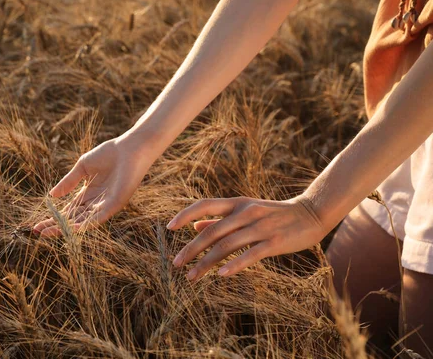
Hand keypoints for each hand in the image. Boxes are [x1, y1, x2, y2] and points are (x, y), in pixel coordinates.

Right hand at [34, 136, 154, 236]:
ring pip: (83, 221)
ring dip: (66, 228)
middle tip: (39, 233)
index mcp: (88, 193)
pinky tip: (73, 228)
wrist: (129, 148)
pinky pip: (99, 217)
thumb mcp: (83, 167)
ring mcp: (105, 204)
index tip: (37, 225)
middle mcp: (96, 202)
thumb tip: (51, 196)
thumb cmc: (109, 154)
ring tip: (50, 233)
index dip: (53, 217)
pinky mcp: (115, 203)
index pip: (68, 210)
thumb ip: (68, 182)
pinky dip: (86, 224)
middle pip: (73, 218)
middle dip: (56, 226)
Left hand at [167, 195, 327, 280]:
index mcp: (236, 204)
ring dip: (205, 263)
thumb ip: (220, 219)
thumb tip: (194, 226)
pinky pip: (250, 255)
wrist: (312, 213)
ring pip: (226, 246)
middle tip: (176, 264)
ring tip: (191, 277)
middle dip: (191, 249)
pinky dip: (234, 265)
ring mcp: (260, 227)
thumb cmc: (274, 214)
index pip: (204, 205)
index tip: (169, 228)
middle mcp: (245, 213)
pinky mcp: (274, 242)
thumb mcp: (246, 211)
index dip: (185, 215)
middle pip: (211, 231)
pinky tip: (220, 275)